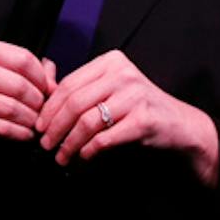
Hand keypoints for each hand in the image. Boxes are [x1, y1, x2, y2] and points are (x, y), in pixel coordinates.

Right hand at [0, 36, 56, 167]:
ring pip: (12, 108)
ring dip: (31, 119)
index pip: (23, 59)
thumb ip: (27, 70)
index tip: (49, 90)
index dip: (42, 78)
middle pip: (19, 85)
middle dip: (38, 101)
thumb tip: (54, 80)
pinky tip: (25, 134)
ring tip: (37, 123)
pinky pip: (1, 127)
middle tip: (45, 111)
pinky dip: (19, 133)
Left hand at [36, 50, 219, 184]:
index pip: (69, 84)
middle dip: (54, 127)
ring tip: (61, 157)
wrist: (180, 127)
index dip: (49, 108)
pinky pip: (105, 138)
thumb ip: (81, 87)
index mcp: (112, 62)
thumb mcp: (111, 90)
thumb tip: (44, 83)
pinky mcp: (143, 120)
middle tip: (45, 145)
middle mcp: (124, 73)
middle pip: (75, 102)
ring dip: (69, 144)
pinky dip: (89, 151)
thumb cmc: (139, 110)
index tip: (39, 126)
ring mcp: (135, 95)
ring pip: (87, 121)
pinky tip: (84, 158)